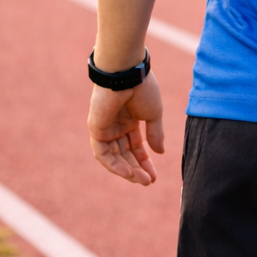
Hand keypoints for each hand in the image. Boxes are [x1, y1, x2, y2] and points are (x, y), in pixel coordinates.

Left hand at [88, 71, 163, 185]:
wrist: (127, 74)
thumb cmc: (142, 89)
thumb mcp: (154, 115)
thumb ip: (155, 134)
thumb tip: (160, 153)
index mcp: (130, 121)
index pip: (136, 147)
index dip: (145, 161)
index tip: (154, 175)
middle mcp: (117, 126)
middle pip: (125, 154)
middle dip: (137, 169)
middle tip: (148, 182)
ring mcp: (106, 128)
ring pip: (114, 157)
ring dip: (127, 170)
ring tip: (141, 180)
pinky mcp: (96, 129)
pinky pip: (102, 153)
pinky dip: (113, 165)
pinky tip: (127, 173)